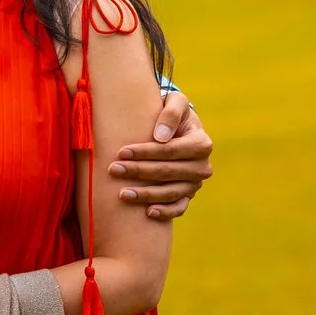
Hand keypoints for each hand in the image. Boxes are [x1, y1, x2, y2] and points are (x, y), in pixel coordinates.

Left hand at [109, 93, 212, 220]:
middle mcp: (202, 166)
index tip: (121, 151)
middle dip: (139, 171)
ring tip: (121, 193)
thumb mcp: (175, 102)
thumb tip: (160, 136)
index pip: (171, 150)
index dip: (146, 152)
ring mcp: (196, 183)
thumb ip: (170, 112)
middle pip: (168, 172)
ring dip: (146, 195)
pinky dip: (165, 212)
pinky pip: (178, 208)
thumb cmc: (172, 112)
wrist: (176, 127)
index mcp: (202, 143)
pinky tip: (146, 213)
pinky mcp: (188, 196)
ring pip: (171, 193)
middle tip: (113, 169)